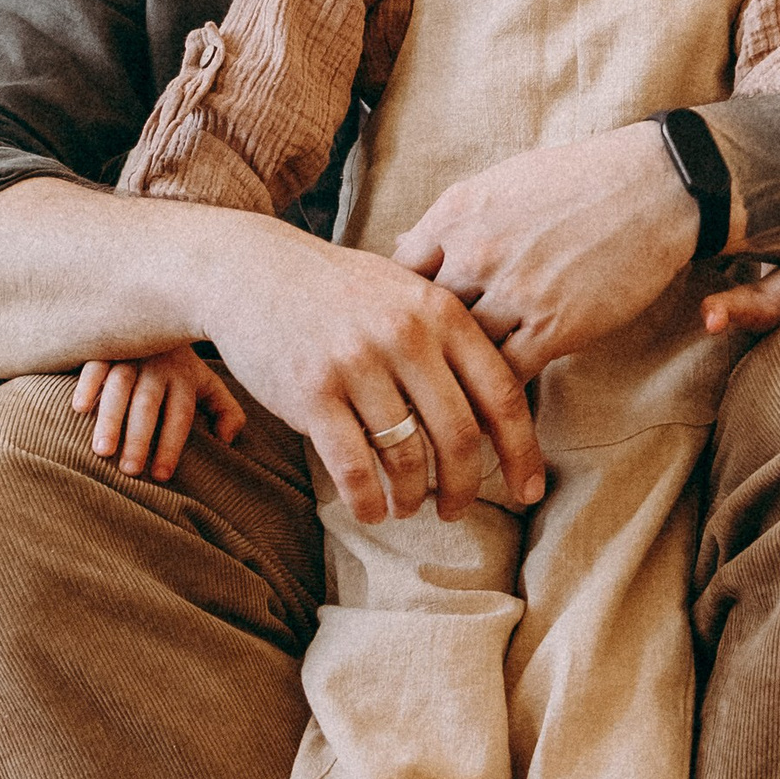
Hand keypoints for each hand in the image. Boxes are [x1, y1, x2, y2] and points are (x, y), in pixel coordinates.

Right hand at [75, 346, 245, 482]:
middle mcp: (157, 365)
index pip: (179, 416)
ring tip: (101, 451)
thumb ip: (225, 410)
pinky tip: (79, 408)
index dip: (170, 445)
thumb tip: (227, 440)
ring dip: (110, 418)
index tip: (160, 476)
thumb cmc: (181, 363)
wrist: (161, 310)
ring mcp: (129, 353)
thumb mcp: (208, 382)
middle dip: (138, 438)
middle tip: (129, 470)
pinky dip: (87, 384)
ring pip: (119, 387)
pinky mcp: (105, 345)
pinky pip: (94, 363)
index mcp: (184, 377)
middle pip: (147, 405)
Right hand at [196, 221, 547, 525]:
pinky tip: (371, 509)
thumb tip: (504, 392)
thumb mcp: (406, 288)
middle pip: (459, 437)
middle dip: (465, 488)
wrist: (251, 269)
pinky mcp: (311, 392)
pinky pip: (354, 469)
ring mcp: (357, 364)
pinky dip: (368, 502)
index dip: (522, 452)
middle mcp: (406, 336)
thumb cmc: (339, 290)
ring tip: (407, 506)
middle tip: (456, 510)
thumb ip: (454, 332)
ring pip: (407, 458)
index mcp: (442, 312)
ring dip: (412, 498)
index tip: (528, 491)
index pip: (503, 395)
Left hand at [394, 125, 702, 379]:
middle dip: (419, 347)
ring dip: (457, 374)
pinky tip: (490, 403)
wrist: (652, 186)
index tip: (403, 324)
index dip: (398, 303)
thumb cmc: (577, 179)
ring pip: (462, 352)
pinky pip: (506, 375)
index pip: (398, 274)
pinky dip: (496, 391)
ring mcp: (513, 292)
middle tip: (416, 373)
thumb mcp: (499, 183)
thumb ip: (450, 220)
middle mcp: (476, 253)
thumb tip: (402, 243)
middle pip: (423, 319)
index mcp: (456, 215)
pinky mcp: (554, 327)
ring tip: (448, 397)